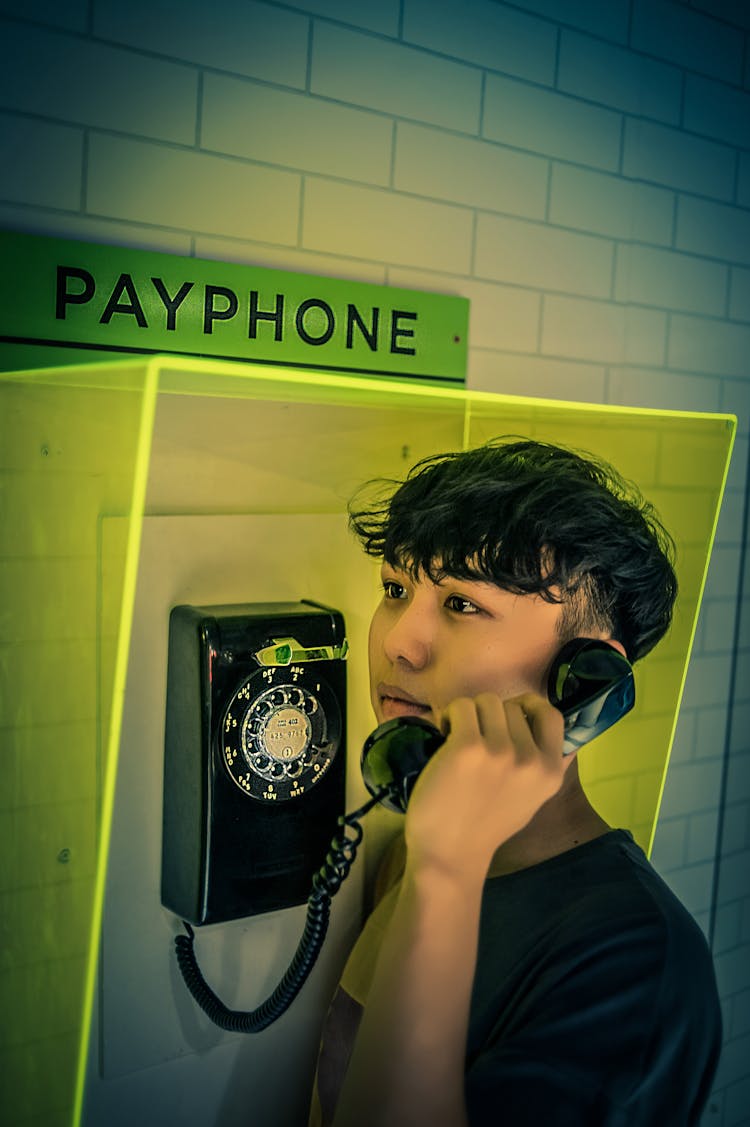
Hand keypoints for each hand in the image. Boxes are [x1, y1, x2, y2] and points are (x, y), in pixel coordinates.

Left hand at [403, 692, 570, 884]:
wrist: (450, 853)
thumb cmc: (486, 825)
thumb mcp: (532, 797)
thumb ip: (544, 763)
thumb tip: (554, 727)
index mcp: (550, 772)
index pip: (551, 715)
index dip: (529, 708)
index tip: (508, 720)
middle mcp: (530, 759)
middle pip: (512, 706)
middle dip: (491, 717)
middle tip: (476, 739)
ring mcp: (500, 751)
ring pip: (487, 701)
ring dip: (470, 713)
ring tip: (459, 737)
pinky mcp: (467, 747)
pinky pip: (462, 707)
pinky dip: (450, 715)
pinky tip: (445, 734)